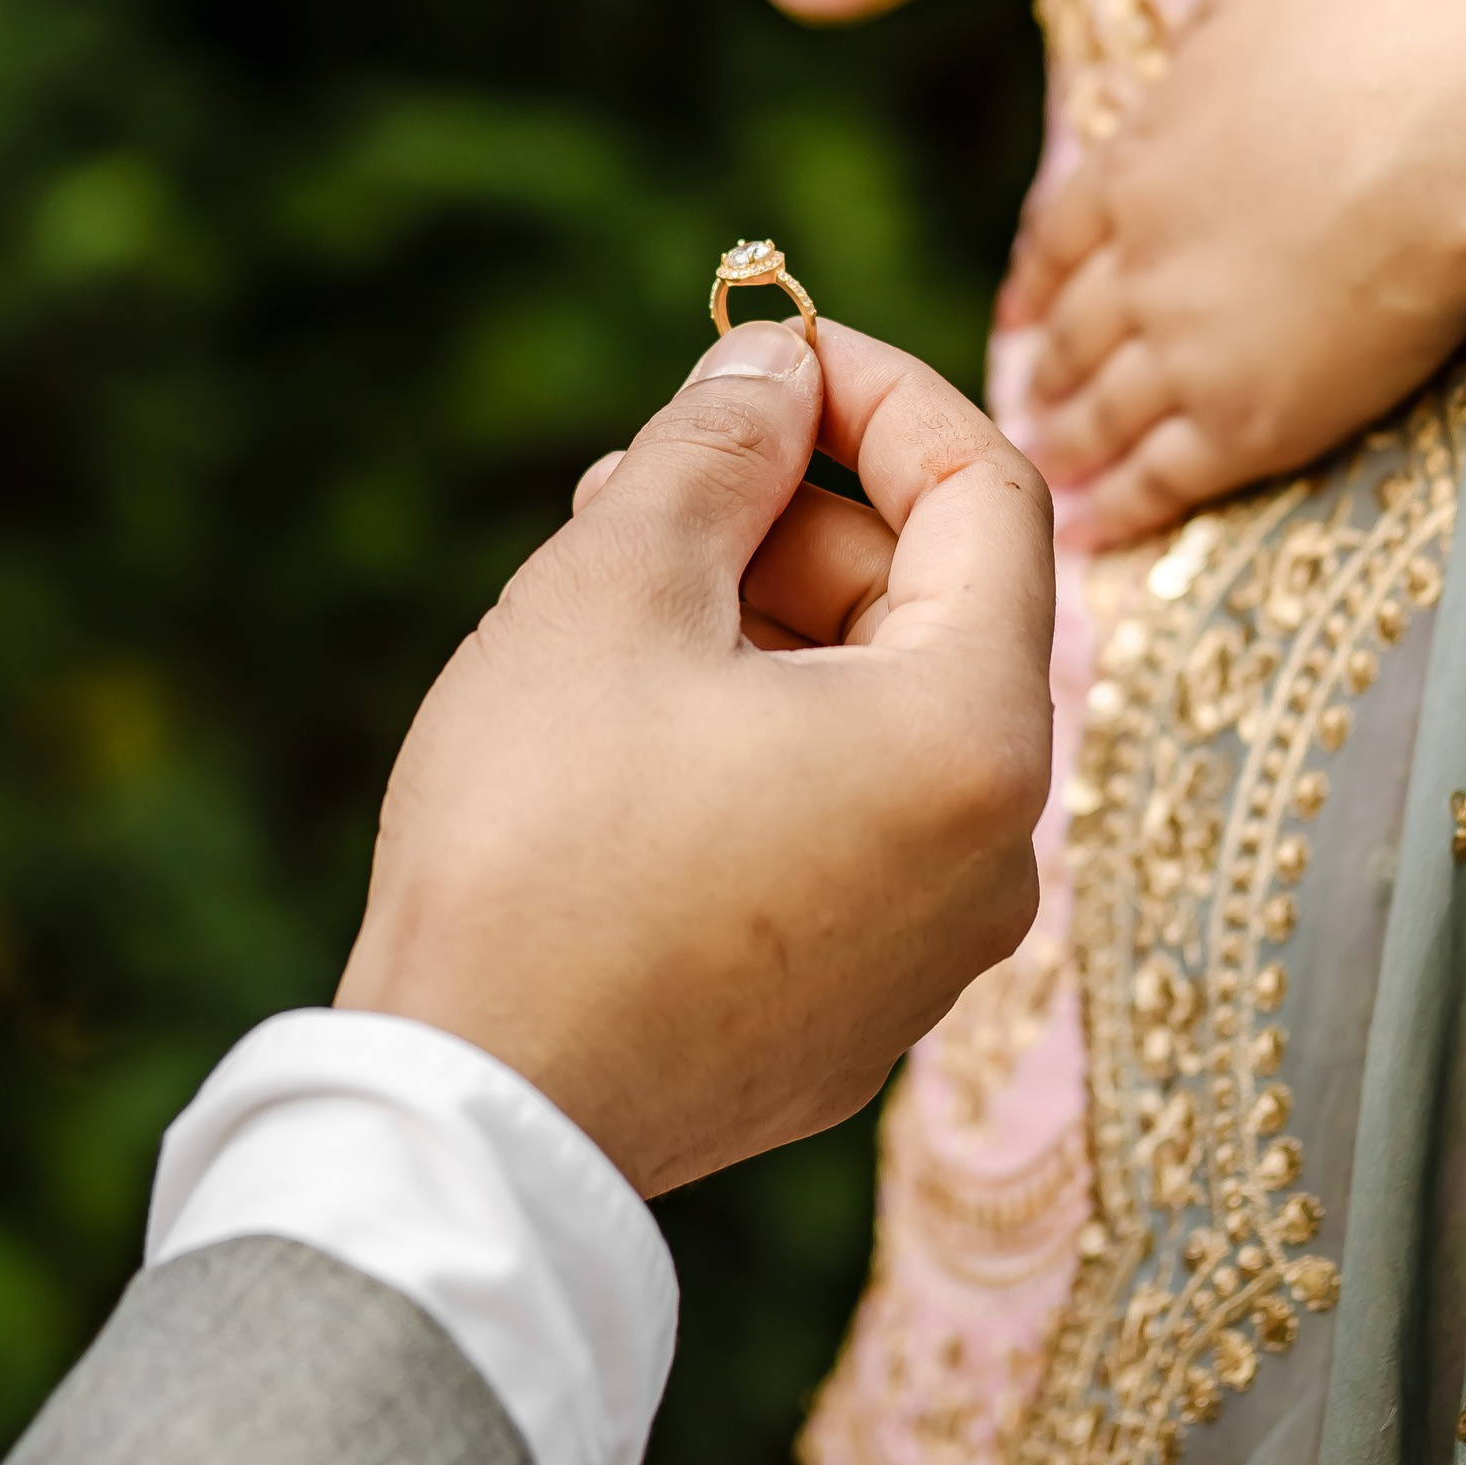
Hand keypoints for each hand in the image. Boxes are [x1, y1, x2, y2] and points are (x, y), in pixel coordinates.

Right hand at [336, 315, 1052, 1195]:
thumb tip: (771, 368)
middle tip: (652, 474)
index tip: (770, 350)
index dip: (879, 392)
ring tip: (616, 584)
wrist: (471, 1114)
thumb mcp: (615, 585)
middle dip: (800, 516)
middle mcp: (993, 857)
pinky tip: (628, 722)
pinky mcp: (847, 1018)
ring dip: (768, 626)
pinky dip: (763, 742)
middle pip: (936, 611)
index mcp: (975, 739)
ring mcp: (926, 954)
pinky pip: (841, 828)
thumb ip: (718, 449)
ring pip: (880, 722)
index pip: (990, 493)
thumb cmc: (539, 840)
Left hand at [1000, 0, 1465, 546]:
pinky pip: (1165, 477)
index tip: (1017, 308)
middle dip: (1047, 368)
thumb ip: (1210, 33)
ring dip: (1070, 442)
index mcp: (1139, 164)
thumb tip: (1197, 48)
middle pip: (1074, 331)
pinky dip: (1122, 509)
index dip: (1037, 275)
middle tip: (1025, 400)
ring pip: (1104, 411)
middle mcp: (1144, 265)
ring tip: (1048, 468)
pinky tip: (1092, 535)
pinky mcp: (1252, 417)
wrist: (1453, 130)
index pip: (1064, 233)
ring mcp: (1190, 349)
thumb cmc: (1376, 35)